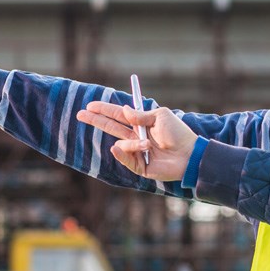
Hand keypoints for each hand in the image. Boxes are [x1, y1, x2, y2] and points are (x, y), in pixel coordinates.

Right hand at [76, 102, 196, 181]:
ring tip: (148, 144)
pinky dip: (124, 153)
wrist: (189, 154)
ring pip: (120, 143)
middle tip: (80, 114)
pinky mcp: (139, 166)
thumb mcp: (160, 116)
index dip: (104, 110)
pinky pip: (125, 158)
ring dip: (132, 143)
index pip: (118, 115)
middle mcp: (136, 136)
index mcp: (140, 123)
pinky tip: (125, 148)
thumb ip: (141, 114)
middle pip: (111, 127)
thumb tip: (123, 111)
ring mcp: (136, 151)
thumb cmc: (178, 133)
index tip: (90, 105)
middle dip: (96, 120)